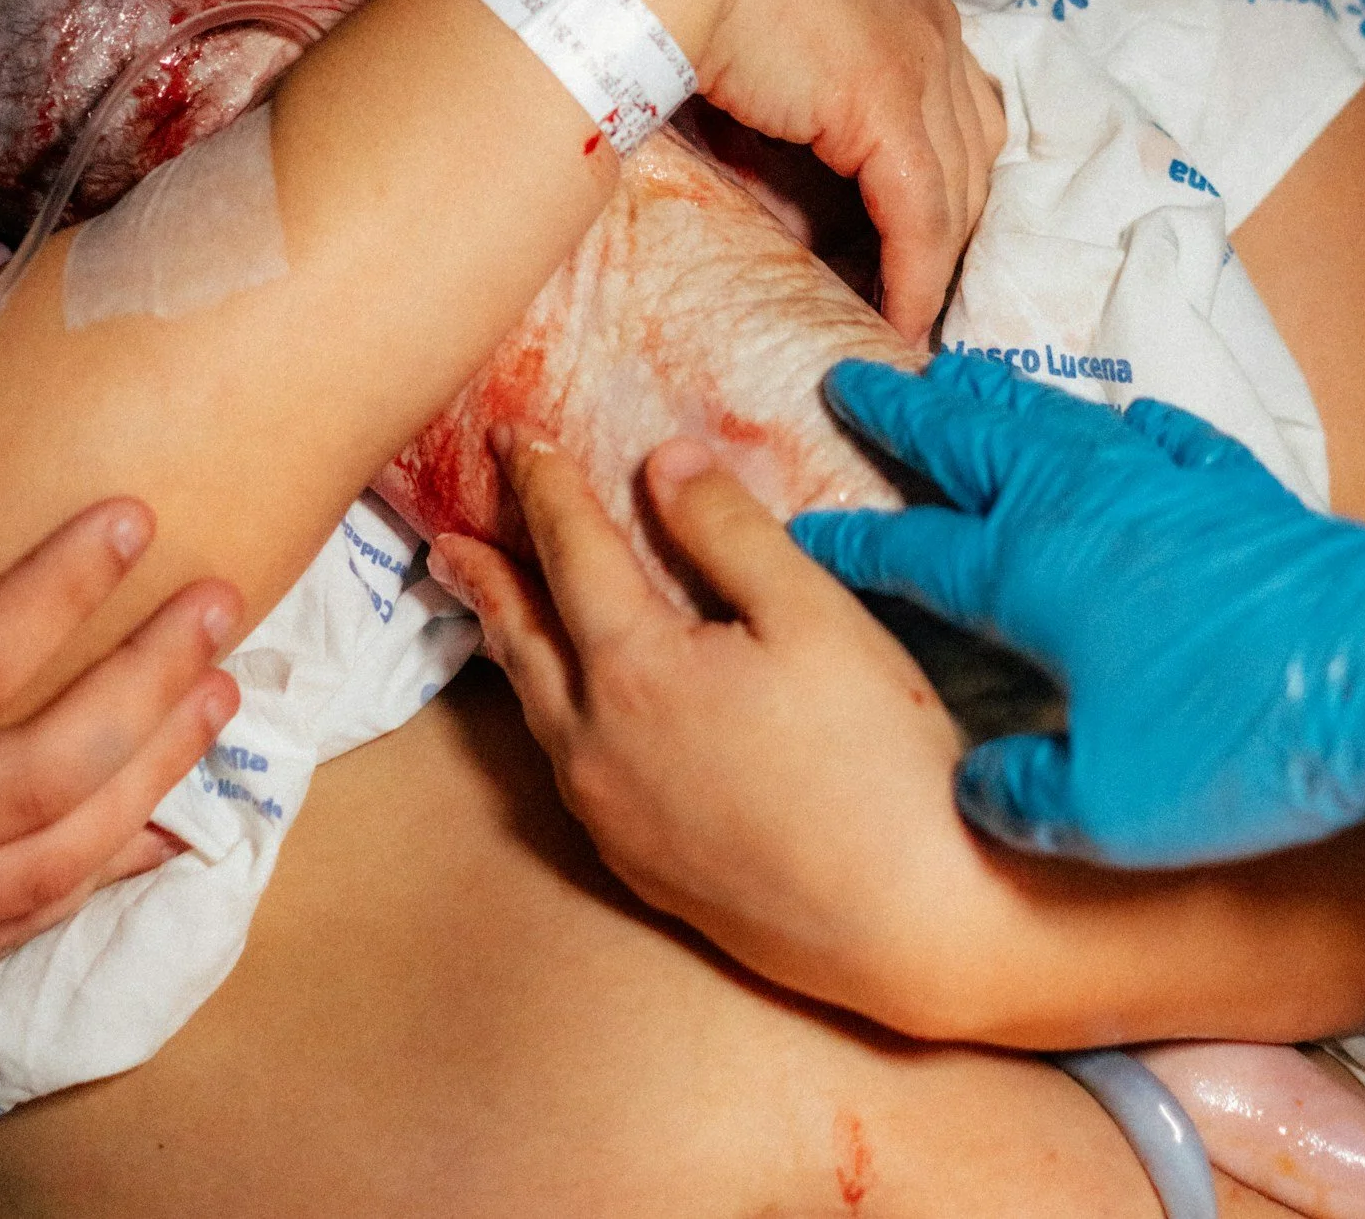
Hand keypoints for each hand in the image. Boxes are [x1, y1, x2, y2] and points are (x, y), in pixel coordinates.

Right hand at [0, 338, 240, 1017]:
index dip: (59, 593)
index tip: (135, 517)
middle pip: (31, 779)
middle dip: (147, 687)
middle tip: (218, 604)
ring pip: (42, 868)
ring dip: (153, 775)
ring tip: (218, 690)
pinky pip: (11, 931)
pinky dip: (104, 865)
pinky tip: (166, 801)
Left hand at [427, 421, 966, 1023]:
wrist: (917, 927)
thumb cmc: (878, 760)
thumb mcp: (812, 614)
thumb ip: (727, 530)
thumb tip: (661, 462)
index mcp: (634, 672)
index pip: (571, 553)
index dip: (543, 487)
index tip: (511, 438)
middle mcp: (598, 748)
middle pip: (524, 639)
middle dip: (488, 579)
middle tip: (447, 541)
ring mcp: (615, 817)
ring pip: (539, 711)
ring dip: (512, 648)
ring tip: (492, 614)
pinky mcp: (644, 869)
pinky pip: (569, 768)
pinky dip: (551, 712)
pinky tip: (572, 711)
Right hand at [527, 0, 1004, 339]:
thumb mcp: (763, 41)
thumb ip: (792, 115)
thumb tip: (794, 209)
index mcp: (903, 2)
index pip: (953, 114)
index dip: (938, 188)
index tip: (910, 250)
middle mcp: (931, 28)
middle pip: (972, 155)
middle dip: (950, 232)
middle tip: (915, 297)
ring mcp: (919, 62)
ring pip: (959, 193)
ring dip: (935, 265)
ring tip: (902, 320)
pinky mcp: (890, 104)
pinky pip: (924, 217)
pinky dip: (915, 277)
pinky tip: (896, 321)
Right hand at [795, 350, 1364, 866]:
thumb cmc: (1236, 738)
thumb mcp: (1106, 809)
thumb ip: (1023, 796)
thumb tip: (978, 791)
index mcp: (1028, 573)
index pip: (912, 548)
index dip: (851, 540)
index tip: (803, 529)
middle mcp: (1080, 507)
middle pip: (970, 443)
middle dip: (903, 413)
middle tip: (853, 381)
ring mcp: (1161, 486)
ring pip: (1056, 421)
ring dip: (998, 397)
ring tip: (958, 374)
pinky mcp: (1236, 493)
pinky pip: (1171, 439)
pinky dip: (1135, 422)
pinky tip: (1130, 418)